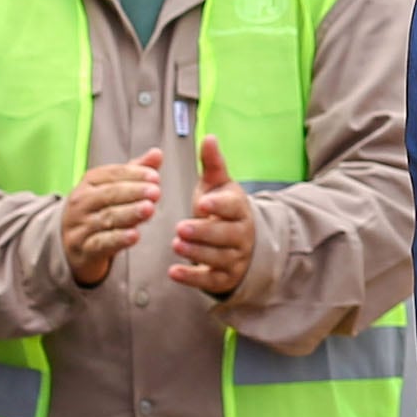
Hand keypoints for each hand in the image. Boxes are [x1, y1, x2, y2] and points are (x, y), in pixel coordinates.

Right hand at [64, 151, 164, 285]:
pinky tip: (135, 236)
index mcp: (89, 182)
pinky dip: (119, 239)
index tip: (155, 177)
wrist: (72, 245)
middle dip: (134, 192)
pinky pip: (101, 243)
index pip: (111, 174)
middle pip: (108, 194)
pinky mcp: (83, 249)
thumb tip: (158, 153)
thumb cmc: (99, 210)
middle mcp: (81, 202)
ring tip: (149, 209)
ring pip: (106, 218)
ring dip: (129, 213)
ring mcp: (80, 226)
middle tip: (156, 192)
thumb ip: (135, 172)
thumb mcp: (114, 189)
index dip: (134, 174)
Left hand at [169, 138, 254, 298]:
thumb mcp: (219, 185)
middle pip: (225, 235)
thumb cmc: (223, 209)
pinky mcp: (225, 277)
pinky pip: (210, 281)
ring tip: (176, 245)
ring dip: (196, 253)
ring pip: (218, 258)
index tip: (202, 203)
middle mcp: (241, 234)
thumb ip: (213, 163)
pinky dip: (192, 278)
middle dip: (203, 232)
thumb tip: (208, 136)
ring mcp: (235, 258)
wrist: (242, 243)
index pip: (232, 207)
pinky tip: (173, 272)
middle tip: (180, 228)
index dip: (218, 206)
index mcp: (239, 208)